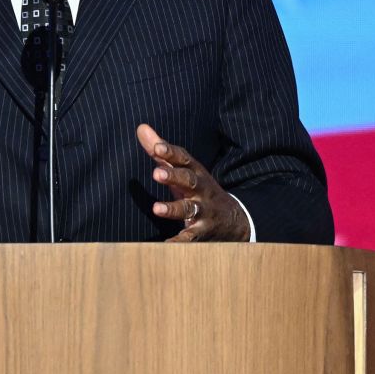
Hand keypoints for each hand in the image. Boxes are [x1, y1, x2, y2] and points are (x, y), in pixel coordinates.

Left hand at [136, 124, 249, 241]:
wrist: (233, 219)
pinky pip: (190, 238)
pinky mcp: (201, 232)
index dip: (171, 152)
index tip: (156, 147)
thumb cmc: (198, 189)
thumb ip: (162, 151)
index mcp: (195, 172)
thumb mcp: (184, 169)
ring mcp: (203, 211)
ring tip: (157, 209)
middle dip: (174, 176)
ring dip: (174, 209)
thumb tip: (140, 128)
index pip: (184, 159)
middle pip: (189, 181)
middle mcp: (201, 190)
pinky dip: (178, 242)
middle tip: (156, 173)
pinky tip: (165, 245)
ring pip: (189, 209)